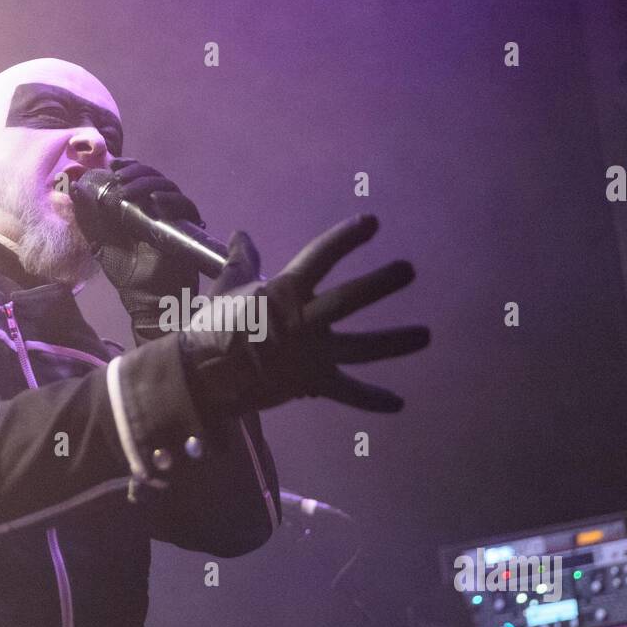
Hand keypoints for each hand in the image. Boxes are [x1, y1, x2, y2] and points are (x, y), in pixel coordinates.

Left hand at [71, 157, 202, 342]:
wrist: (149, 301)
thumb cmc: (128, 275)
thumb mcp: (101, 244)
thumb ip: (89, 220)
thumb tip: (75, 190)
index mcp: (140, 208)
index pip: (140, 177)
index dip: (130, 167)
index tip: (114, 165)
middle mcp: (160, 208)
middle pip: (154, 176)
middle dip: (136, 172)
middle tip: (118, 178)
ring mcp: (175, 217)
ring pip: (169, 187)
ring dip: (148, 184)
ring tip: (128, 191)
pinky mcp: (189, 228)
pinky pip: (186, 207)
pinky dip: (171, 201)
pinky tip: (156, 201)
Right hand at [178, 214, 430, 417]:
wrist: (200, 376)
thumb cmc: (212, 327)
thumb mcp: (227, 288)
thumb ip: (243, 261)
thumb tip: (241, 234)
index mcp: (283, 291)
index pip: (320, 256)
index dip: (346, 239)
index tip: (372, 223)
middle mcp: (302, 321)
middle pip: (348, 299)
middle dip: (380, 284)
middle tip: (409, 269)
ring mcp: (310, 353)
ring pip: (360, 346)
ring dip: (395, 341)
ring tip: (426, 334)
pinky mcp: (311, 382)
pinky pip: (347, 392)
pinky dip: (372, 399)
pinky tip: (399, 403)